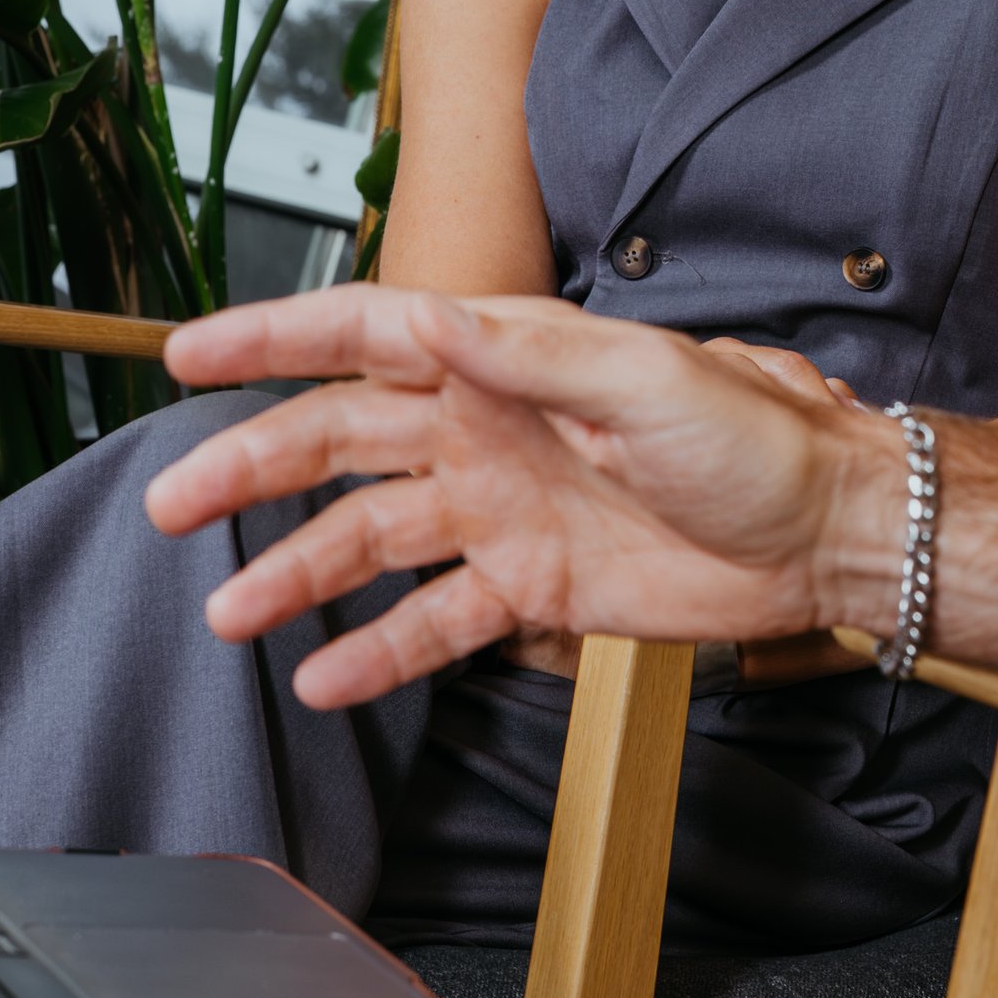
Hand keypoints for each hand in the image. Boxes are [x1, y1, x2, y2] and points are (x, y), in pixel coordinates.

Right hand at [146, 286, 907, 706]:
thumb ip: (530, 355)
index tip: (183, 354)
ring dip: (294, 573)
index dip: (269, 340)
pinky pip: (432, 623)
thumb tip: (435, 321)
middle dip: (249, 466)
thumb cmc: (756, 436)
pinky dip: (376, 651)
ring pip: (366, 539)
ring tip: (226, 614)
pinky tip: (322, 677)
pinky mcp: (529, 588)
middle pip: (336, 442)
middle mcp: (484, 429)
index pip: (361, 336)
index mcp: (503, 359)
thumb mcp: (646, 379)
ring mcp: (499, 511)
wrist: (825, 533)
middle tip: (172, 503)